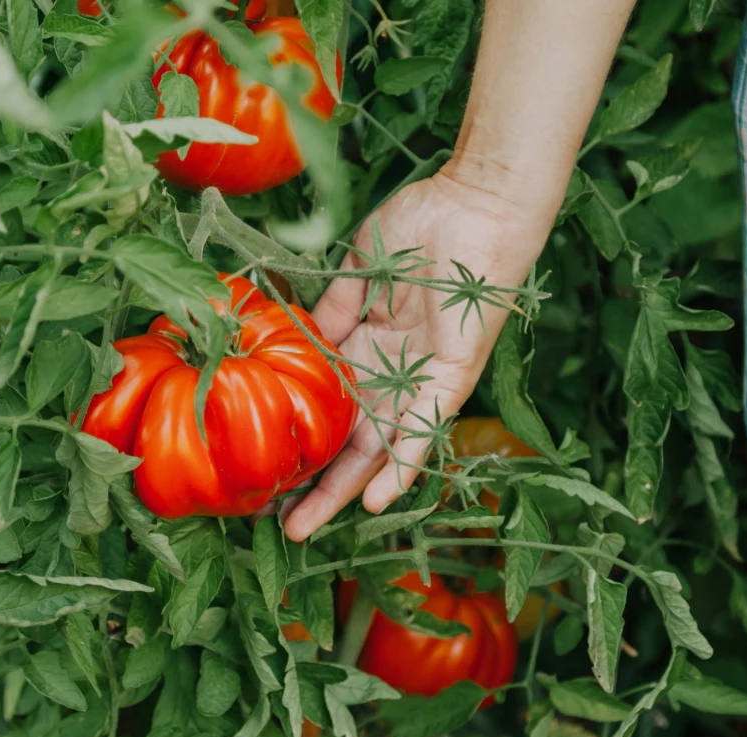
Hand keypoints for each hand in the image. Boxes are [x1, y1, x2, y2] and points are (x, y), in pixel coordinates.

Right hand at [283, 165, 552, 540]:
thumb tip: (293, 344)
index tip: (270, 472)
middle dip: (320, 485)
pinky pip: (424, 427)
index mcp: (369, 348)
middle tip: (285, 525)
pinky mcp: (453, 374)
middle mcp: (395, 373)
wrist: (477, 201)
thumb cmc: (424, 224)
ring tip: (312, 524)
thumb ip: (331, 312)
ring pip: (383, 448)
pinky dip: (402, 463)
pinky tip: (377, 500)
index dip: (304, 441)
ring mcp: (423, 378)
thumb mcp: (358, 271)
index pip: (331, 410)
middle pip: (353, 443)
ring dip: (350, 489)